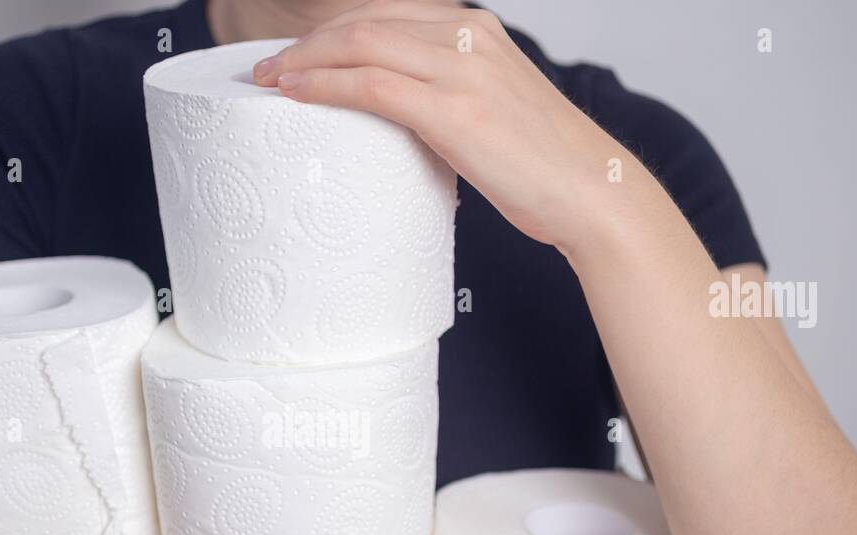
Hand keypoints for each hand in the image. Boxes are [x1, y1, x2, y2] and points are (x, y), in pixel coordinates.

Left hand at [252, 0, 645, 252]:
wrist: (592, 193)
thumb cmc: (541, 166)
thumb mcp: (490, 113)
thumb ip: (445, 101)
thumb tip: (395, 122)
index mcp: (476, 31)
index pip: (385, 13)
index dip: (331, 31)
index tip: (296, 56)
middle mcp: (468, 36)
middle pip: (365, 20)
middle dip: (307, 42)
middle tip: (265, 68)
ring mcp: (462, 69)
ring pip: (361, 43)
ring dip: (304, 60)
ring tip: (268, 81)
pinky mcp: (456, 110)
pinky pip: (373, 85)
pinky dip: (326, 86)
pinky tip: (295, 96)